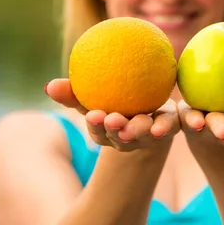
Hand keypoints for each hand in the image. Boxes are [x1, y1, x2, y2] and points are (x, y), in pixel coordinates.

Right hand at [45, 79, 179, 151]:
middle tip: (115, 119)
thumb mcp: (92, 98)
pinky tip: (175, 113)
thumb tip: (49, 86)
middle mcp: (129, 137)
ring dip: (145, 130)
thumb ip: (73, 93)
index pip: (100, 131)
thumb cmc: (112, 103)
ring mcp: (149, 134)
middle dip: (118, 131)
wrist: (149, 110)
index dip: (97, 125)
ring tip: (146, 125)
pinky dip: (170, 122)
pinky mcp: (170, 127)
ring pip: (147, 134)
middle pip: (123, 137)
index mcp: (109, 132)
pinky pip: (171, 124)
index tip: (95, 115)